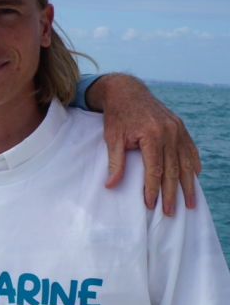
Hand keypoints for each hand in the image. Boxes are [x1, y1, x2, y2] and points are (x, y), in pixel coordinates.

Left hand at [89, 74, 201, 215]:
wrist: (126, 91)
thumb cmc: (117, 116)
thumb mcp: (112, 137)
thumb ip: (115, 162)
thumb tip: (110, 185)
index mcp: (152, 135)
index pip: (155, 169)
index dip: (153, 189)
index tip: (151, 205)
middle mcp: (169, 132)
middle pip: (173, 169)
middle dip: (172, 193)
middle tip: (170, 212)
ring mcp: (178, 129)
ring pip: (185, 162)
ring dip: (188, 184)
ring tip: (189, 203)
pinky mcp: (180, 127)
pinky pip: (190, 149)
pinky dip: (193, 164)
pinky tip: (194, 177)